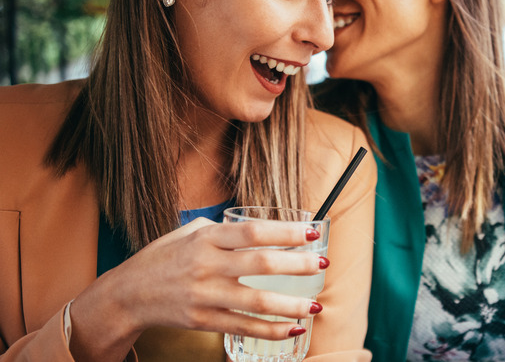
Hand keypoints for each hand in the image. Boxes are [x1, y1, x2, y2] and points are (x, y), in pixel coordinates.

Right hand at [68, 217, 324, 361]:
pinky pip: (243, 327)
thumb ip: (223, 229)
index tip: (312, 233)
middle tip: (323, 263)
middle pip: (260, 265)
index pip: (252, 232)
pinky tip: (293, 327)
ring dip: (290, 305)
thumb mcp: (189, 232)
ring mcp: (204, 296)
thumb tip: (261, 228)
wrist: (128, 294)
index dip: (285, 233)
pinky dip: (271, 330)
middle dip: (297, 265)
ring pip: (256, 302)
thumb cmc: (164, 257)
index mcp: (206, 238)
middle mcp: (206, 265)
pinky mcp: (203, 321)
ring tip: (315, 305)